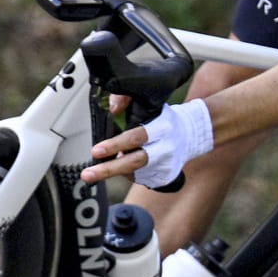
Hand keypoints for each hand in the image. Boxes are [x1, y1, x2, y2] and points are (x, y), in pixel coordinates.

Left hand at [83, 98, 213, 187]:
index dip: (115, 145)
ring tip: (105, 164)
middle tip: (87, 174)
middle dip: (108, 170)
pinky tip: (126, 165)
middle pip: (134, 162)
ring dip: (116, 170)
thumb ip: (127, 98)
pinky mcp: (165, 177)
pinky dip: (128, 173)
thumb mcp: (149, 102)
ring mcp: (166, 165)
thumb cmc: (163, 119)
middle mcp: (166, 148)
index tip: (96, 151)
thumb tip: (112, 109)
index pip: (137, 137)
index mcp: (162, 127)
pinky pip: (139, 178)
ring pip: (134, 173)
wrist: (189, 135)